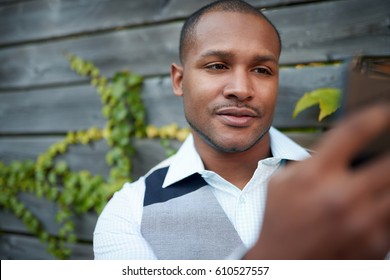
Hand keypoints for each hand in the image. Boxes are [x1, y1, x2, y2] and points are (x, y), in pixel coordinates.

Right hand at [245, 104, 389, 258]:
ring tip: (380, 182)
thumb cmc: (278, 220)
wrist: (282, 263)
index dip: (376, 114)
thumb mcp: (281, 182)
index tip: (386, 110)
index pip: (354, 131)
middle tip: (389, 150)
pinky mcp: (375, 244)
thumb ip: (310, 161)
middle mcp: (340, 196)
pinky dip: (387, 207)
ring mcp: (361, 222)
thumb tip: (343, 146)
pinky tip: (373, 206)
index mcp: (314, 175)